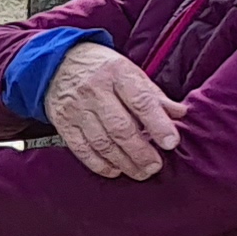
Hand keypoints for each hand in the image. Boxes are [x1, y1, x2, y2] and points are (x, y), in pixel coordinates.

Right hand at [44, 39, 186, 179]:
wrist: (57, 63)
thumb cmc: (102, 69)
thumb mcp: (130, 71)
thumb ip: (153, 94)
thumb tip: (179, 114)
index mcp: (117, 73)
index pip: (141, 101)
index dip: (158, 124)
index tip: (171, 143)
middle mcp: (95, 90)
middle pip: (120, 127)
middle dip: (140, 151)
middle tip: (155, 166)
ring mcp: (76, 108)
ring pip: (102, 142)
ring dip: (123, 161)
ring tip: (140, 172)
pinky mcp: (63, 123)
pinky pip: (81, 149)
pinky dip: (99, 163)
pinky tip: (115, 169)